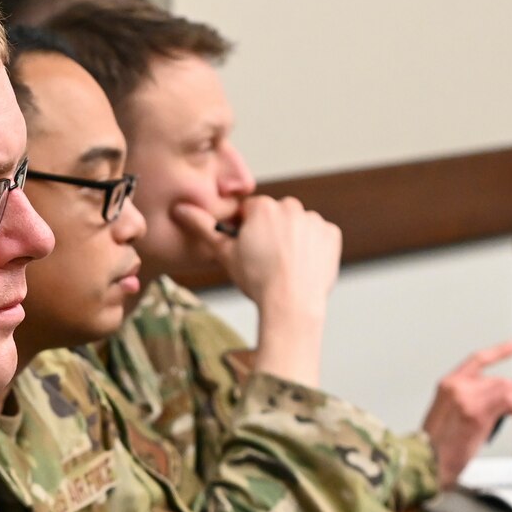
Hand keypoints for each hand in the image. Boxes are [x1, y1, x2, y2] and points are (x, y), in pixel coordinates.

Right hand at [172, 195, 339, 386]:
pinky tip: (302, 266)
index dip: (247, 231)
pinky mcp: (331, 235)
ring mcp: (313, 220)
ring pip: (298, 225)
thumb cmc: (257, 281)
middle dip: (271, 232)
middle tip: (266, 261)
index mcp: (263, 207)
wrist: (291, 304)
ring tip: (285, 267)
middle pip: (276, 216)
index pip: (251, 211)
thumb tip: (180, 209)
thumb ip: (203, 228)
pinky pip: (319, 236)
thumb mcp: (224, 254)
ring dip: (293, 239)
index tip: (248, 250)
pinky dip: (313, 248)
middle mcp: (290, 207)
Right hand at [422, 341, 511, 487]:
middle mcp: (456, 387)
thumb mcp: (450, 416)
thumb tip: (503, 403)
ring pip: (505, 388)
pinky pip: (507, 400)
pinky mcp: (476, 413)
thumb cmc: (436, 447)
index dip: (500, 351)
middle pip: (498, 379)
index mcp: (447, 385)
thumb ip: (472, 402)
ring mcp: (466, 399)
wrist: (426, 462)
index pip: (477, 360)